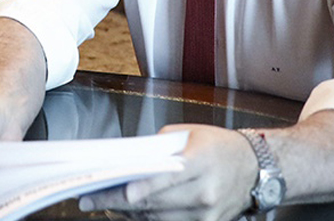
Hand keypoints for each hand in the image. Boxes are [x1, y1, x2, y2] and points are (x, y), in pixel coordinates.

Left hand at [78, 124, 256, 220]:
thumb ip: (158, 148)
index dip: (142, 188)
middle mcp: (204, 191)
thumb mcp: (187, 135)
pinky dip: (149, 217)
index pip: (166, 178)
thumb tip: (128, 160)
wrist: (255, 167)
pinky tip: (131, 210)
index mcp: (200, 162)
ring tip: (103, 204)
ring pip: (159, 218)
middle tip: (91, 199)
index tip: (121, 192)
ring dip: (129, 212)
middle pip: (155, 203)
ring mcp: (206, 213)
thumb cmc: (218, 145)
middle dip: (118, 202)